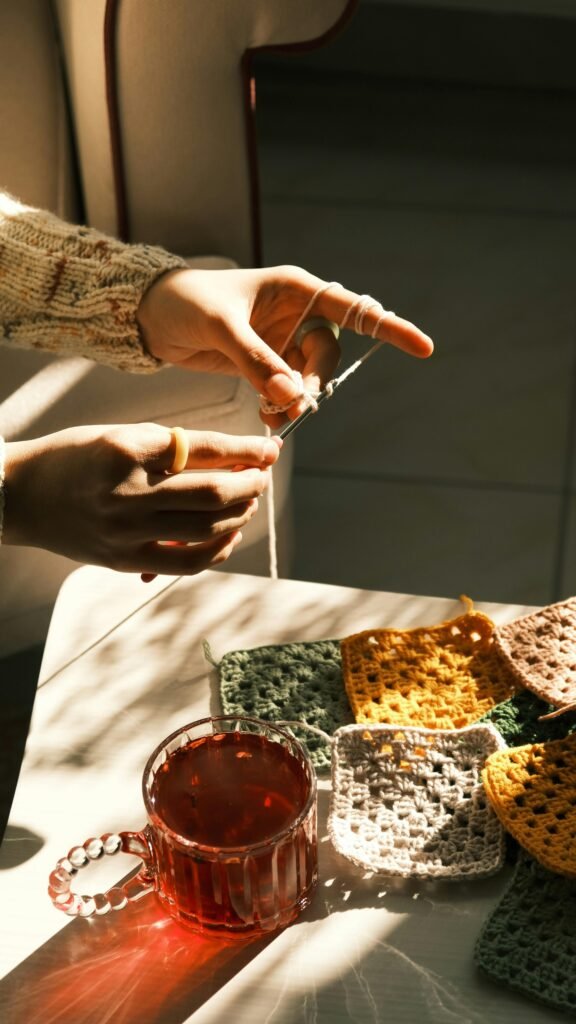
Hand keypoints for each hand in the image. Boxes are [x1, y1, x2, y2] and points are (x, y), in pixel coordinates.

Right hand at [2, 424, 279, 575]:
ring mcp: (126, 530)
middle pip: (212, 493)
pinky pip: (186, 562)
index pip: (204, 449)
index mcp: (127, 448)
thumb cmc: (74, 459)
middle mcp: (127, 491)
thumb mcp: (120, 437)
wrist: (22, 495)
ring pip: (206, 528)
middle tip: (261, 477)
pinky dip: (216, 549)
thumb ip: (171, 448)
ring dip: (239, 515)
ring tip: (247, 502)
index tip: (269, 450)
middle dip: (250, 485)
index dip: (245, 451)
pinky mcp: (124, 559)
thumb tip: (232, 459)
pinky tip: (226, 534)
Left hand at [136, 266, 433, 424]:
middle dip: (314, 383)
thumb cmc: (186, 302)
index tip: (423, 347)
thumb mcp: (221, 328)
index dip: (389, 327)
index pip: (352, 307)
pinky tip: (265, 413)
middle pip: (326, 355)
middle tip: (294, 406)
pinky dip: (280, 405)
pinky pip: (287, 389)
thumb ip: (257, 361)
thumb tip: (292, 396)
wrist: (150, 314)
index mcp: (294, 288)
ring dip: (296, 400)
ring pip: (307, 377)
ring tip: (273, 416)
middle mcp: (294, 312)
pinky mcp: (265, 362)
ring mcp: (281, 340)